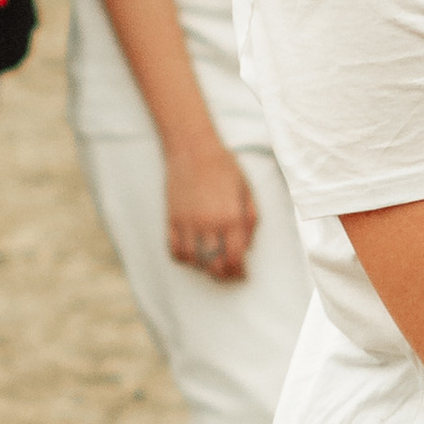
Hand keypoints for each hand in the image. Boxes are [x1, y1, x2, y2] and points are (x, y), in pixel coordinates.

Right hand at [165, 137, 258, 281]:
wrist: (193, 148)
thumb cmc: (224, 167)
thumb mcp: (247, 191)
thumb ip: (251, 221)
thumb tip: (248, 247)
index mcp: (232, 217)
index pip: (235, 258)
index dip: (239, 271)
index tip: (242, 273)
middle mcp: (209, 224)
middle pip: (215, 265)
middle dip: (223, 274)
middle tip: (227, 273)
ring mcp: (188, 222)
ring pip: (194, 260)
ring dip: (203, 267)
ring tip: (210, 264)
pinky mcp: (172, 218)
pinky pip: (174, 249)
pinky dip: (182, 258)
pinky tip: (191, 255)